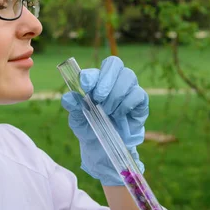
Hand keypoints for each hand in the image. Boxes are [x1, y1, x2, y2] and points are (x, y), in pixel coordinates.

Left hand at [61, 56, 148, 185]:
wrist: (102, 146)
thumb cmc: (88, 126)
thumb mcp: (76, 119)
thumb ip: (73, 106)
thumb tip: (69, 98)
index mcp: (95, 81)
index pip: (96, 69)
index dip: (91, 74)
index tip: (85, 85)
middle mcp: (113, 80)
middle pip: (115, 63)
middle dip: (106, 80)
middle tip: (98, 98)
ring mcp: (128, 89)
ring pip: (128, 76)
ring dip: (115, 94)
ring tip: (107, 110)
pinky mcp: (140, 102)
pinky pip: (138, 93)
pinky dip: (126, 104)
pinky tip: (118, 115)